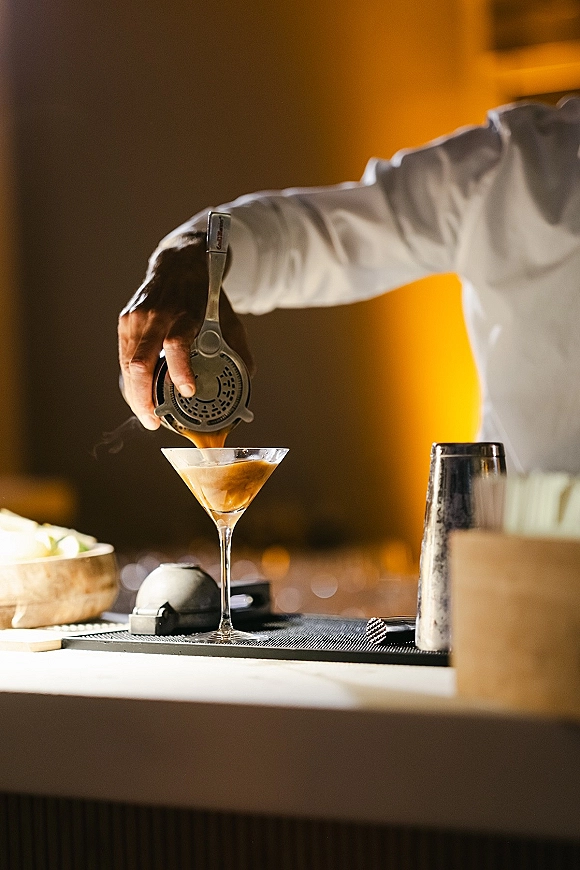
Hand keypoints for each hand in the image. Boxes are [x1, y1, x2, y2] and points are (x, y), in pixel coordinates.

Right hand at [118, 234, 254, 428]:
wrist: (179, 263)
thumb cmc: (205, 295)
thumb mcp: (230, 319)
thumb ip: (239, 351)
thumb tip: (248, 381)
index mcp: (184, 313)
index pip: (176, 344)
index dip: (180, 370)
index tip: (188, 392)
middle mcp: (155, 315)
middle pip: (140, 363)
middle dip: (144, 398)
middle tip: (154, 422)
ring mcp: (136, 318)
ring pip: (128, 365)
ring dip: (135, 395)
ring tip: (147, 415)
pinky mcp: (125, 322)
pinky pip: (124, 358)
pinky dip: (130, 380)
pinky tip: (139, 395)